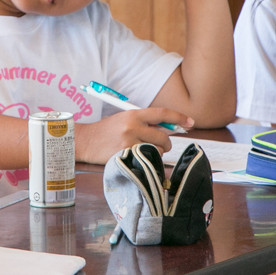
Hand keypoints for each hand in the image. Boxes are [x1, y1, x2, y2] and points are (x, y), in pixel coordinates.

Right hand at [74, 108, 193, 163]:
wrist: (85, 141)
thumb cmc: (107, 131)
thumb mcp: (125, 120)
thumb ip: (145, 122)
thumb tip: (170, 127)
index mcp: (133, 114)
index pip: (162, 113)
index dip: (178, 117)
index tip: (190, 122)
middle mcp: (132, 126)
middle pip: (162, 136)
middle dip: (166, 143)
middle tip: (162, 145)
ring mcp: (128, 142)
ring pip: (156, 150)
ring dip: (155, 153)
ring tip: (143, 152)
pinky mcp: (125, 155)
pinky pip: (146, 160)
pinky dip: (146, 161)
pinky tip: (136, 158)